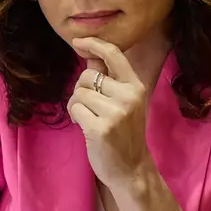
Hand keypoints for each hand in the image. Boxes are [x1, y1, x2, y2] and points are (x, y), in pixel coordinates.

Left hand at [67, 37, 151, 187]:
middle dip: (81, 89)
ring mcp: (115, 112)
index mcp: (136, 86)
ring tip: (88, 119)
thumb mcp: (123, 102)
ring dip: (76, 105)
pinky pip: (74, 109)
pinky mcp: (100, 128)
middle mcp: (128, 96)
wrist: (131, 169)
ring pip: (78, 93)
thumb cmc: (124, 134)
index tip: (78, 41)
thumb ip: (109, 79)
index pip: (113, 54)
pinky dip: (75, 117)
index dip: (94, 43)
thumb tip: (90, 54)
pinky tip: (85, 127)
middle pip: (87, 75)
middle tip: (89, 107)